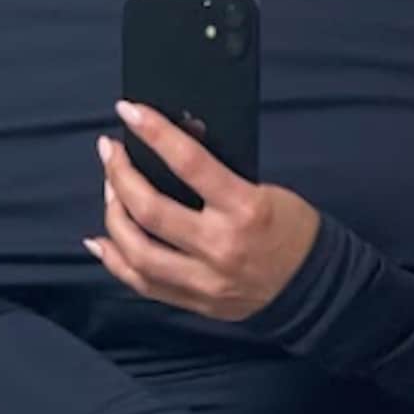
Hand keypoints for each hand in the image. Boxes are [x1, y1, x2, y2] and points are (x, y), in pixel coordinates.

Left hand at [85, 101, 319, 318]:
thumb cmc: (290, 229)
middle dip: (120, 175)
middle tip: (109, 152)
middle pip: (150, 210)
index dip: (154, 132)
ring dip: (113, 216)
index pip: (189, 163)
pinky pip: (143, 284)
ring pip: (138, 252)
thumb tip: (170, 148)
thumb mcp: (262, 190)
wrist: (312, 286)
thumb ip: (217, 176)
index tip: (128, 111)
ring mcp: (206, 280)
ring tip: (109, 191)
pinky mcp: (196, 302)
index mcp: (245, 210)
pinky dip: (115, 261)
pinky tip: (101, 240)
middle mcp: (220, 247)